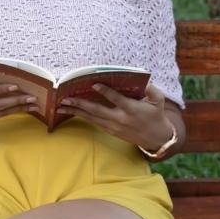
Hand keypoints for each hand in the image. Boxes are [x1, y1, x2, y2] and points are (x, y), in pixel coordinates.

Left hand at [56, 82, 174, 150]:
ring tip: (60, 106)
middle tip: (65, 98)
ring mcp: (114, 126)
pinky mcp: (111, 131)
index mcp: (132, 109)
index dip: (105, 91)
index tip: (93, 84)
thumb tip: (144, 80)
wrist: (157, 139)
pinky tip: (72, 111)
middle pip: (97, 110)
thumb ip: (151, 89)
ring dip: (75, 111)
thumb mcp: (158, 100)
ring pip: (92, 118)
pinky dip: (82, 116)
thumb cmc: (156, 115)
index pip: (116, 99)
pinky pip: (94, 122)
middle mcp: (120, 118)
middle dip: (80, 104)